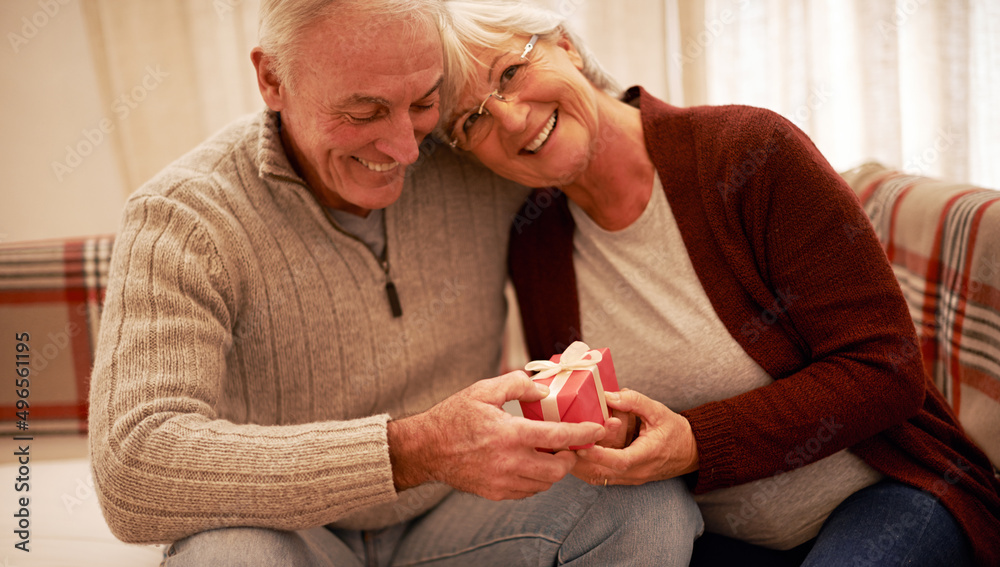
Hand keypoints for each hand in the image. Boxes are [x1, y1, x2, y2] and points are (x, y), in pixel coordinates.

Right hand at [388, 371, 606, 499]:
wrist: (425, 449)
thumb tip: (544, 388)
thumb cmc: (454, 417)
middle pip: (558, 469)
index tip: (599, 429)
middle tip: (568, 445)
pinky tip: (529, 464)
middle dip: (570, 457)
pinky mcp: (496, 492)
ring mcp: (503, 481)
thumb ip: (517, 385)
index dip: (584, 433)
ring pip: (545, 483)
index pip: (559, 436)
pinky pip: (528, 491)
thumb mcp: (484, 390)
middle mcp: (510, 462)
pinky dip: (536, 480)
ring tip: (548, 453)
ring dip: (553, 469)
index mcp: (511, 434)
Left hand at [572, 389, 697, 485]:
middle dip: (580, 461)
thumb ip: (634, 401)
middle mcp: (638, 471)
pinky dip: (585, 470)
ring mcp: (631, 479)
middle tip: (561, 445)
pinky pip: (602, 479)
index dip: (599, 454)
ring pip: (599, 479)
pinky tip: (572, 458)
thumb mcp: (658, 410)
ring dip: (579, 467)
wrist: (690, 452)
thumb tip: (609, 394)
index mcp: (648, 454)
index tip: (581, 444)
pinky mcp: (626, 479)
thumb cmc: (674, 430)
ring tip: (561, 451)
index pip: (620, 460)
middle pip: (603, 473)